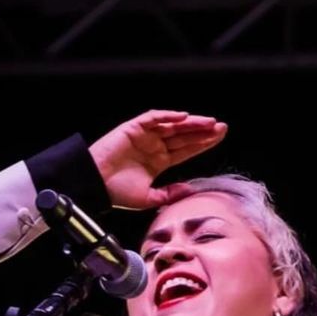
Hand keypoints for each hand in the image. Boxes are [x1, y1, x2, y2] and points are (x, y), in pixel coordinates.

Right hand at [88, 110, 226, 208]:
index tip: (219, 138)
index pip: (186, 150)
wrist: (94, 186)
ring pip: (172, 125)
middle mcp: (154, 146)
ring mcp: (145, 136)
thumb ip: (169, 194)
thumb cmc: (116, 193)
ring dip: (191, 123)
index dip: (203, 144)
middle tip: (222, 128)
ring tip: (209, 123)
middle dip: (203, 131)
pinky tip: (182, 117)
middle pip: (184, 136)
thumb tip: (189, 191)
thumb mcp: (148, 198)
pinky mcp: (133, 128)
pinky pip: (153, 118)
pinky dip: (167, 116)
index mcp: (158, 161)